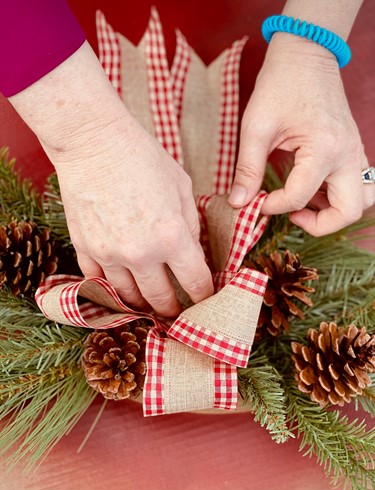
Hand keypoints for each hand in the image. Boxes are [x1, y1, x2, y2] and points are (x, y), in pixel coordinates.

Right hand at [51, 113, 213, 316]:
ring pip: (128, 297)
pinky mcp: (85, 248)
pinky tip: (120, 286)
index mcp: (171, 237)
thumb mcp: (182, 188)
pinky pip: (98, 281)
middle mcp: (141, 254)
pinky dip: (111, 288)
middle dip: (173, 309)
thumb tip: (192, 252)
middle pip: (160, 299)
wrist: (93, 142)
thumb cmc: (143, 158)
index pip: (195, 281)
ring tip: (150, 303)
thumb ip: (190, 225)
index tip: (205, 299)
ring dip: (142, 303)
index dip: (204, 295)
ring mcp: (109, 254)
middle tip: (178, 311)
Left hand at [229, 34, 374, 235]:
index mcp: (324, 149)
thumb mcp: (256, 128)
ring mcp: (354, 152)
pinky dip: (336, 196)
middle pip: (348, 212)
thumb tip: (238, 203)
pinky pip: (356, 185)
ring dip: (332, 211)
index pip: (300, 197)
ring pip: (360, 201)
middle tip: (291, 213)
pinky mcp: (352, 150)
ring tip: (302, 201)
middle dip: (318, 224)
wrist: (306, 55)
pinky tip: (309, 187)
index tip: (257, 202)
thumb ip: (248, 169)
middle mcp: (347, 155)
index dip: (273, 207)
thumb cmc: (280, 85)